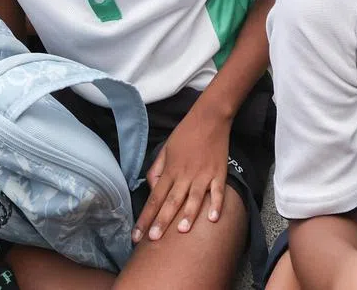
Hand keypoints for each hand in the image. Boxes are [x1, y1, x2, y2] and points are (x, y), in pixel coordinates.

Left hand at [133, 104, 231, 241]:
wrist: (209, 117)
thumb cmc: (185, 133)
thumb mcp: (165, 149)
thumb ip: (156, 170)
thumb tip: (152, 189)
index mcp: (170, 170)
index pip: (154, 198)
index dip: (145, 218)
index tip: (137, 235)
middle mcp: (184, 175)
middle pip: (171, 201)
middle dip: (161, 221)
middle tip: (153, 240)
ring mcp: (203, 174)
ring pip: (193, 198)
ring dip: (187, 215)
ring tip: (181, 231)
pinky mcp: (219, 172)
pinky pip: (218, 191)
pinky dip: (216, 204)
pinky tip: (213, 218)